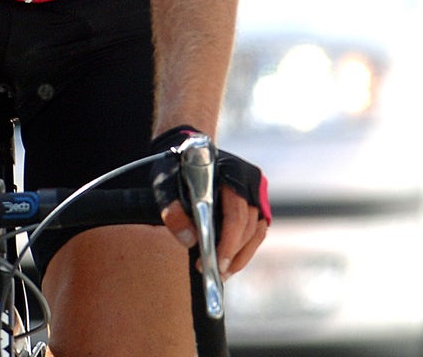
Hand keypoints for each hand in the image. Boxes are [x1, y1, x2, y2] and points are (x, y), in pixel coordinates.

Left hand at [150, 127, 269, 277]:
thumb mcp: (165, 182)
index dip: (226, 244)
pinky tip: (231, 260)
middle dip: (232, 255)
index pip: (236, 217)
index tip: (213, 264)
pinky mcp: (257, 202)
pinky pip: (256, 230)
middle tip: (215, 274)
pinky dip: (245, 247)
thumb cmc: (176, 166)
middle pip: (249, 228)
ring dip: (241, 255)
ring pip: (256, 232)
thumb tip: (189, 241)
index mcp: (232, 173)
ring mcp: (257, 192)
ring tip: (222, 273)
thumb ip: (172, 209)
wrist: (188, 149)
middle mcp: (250, 182)